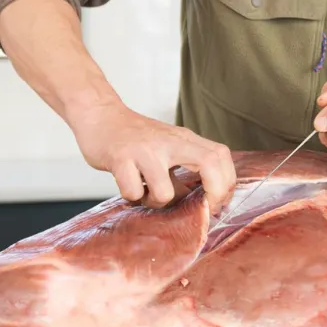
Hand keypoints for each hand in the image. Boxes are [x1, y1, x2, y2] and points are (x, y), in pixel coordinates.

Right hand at [71, 102, 235, 213]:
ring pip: (166, 192)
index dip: (226, 182)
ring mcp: (145, 150)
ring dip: (157, 203)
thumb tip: (204, 202)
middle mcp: (169, 142)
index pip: (220, 155)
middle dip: (214, 194)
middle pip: (209, 163)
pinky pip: (133, 192)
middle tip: (201, 211)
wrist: (100, 115)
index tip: (217, 203)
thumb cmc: (135, 138)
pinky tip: (127, 185)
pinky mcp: (121, 157)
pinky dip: (132, 197)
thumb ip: (185, 168)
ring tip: (146, 193)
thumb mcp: (167, 147)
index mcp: (184, 139)